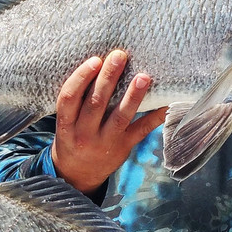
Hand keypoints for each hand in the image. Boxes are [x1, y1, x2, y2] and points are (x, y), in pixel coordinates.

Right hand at [51, 50, 167, 194]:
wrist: (77, 175)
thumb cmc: (73, 138)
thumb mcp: (67, 123)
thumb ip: (77, 101)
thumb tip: (99, 64)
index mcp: (66, 125)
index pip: (69, 98)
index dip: (81, 78)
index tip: (95, 60)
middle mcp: (84, 134)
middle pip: (95, 103)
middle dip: (108, 78)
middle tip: (120, 55)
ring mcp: (105, 142)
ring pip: (119, 117)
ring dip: (132, 96)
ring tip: (143, 76)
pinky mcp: (123, 147)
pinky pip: (140, 131)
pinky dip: (154, 117)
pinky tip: (166, 104)